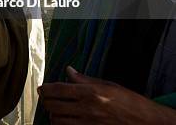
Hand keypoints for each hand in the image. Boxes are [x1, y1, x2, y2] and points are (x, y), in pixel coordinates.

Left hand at [38, 66, 175, 124]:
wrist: (147, 122)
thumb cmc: (130, 102)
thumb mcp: (108, 85)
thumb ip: (85, 79)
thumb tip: (69, 70)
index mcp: (90, 92)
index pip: (58, 89)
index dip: (45, 89)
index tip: (41, 89)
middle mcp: (87, 108)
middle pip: (53, 105)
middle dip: (46, 101)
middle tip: (46, 99)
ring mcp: (87, 123)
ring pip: (57, 120)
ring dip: (53, 114)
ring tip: (55, 110)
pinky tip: (63, 121)